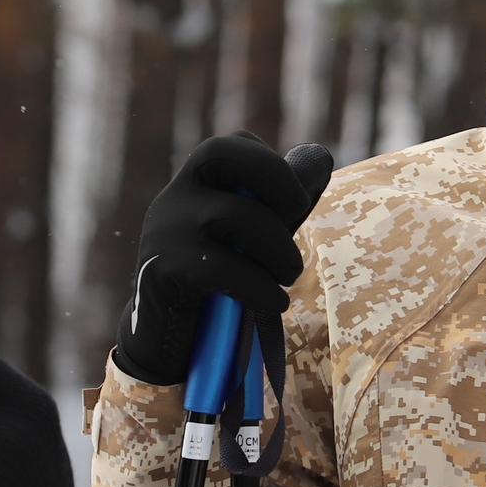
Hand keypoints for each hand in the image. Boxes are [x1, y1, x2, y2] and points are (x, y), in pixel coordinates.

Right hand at [113, 132, 333, 384]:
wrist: (166, 340)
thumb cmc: (216, 285)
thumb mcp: (250, 240)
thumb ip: (282, 203)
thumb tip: (321, 156)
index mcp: (193, 187)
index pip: (230, 146)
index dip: (271, 163)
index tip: (293, 201)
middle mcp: (174, 199)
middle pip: (220, 153)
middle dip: (273, 175)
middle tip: (298, 212)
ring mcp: (165, 232)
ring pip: (234, 215)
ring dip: (278, 248)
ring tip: (288, 275)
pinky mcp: (164, 270)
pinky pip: (224, 268)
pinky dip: (261, 287)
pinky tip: (275, 302)